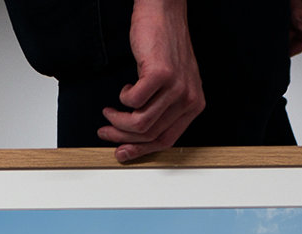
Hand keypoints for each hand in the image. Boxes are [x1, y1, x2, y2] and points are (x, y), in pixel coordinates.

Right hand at [97, 0, 204, 162]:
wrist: (164, 11)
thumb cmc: (165, 45)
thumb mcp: (173, 84)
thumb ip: (163, 110)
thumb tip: (137, 136)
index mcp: (194, 106)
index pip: (166, 141)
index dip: (141, 151)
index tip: (122, 153)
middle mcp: (189, 99)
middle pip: (151, 134)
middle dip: (123, 138)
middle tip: (106, 133)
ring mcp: (176, 87)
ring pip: (141, 122)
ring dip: (119, 120)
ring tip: (109, 113)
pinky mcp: (161, 74)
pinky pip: (134, 101)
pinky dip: (123, 98)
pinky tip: (124, 90)